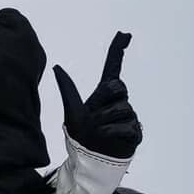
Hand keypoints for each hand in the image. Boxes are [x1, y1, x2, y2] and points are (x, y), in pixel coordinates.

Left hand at [52, 31, 142, 158]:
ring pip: (120, 109)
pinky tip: (107, 138)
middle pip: (116, 86)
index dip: (117, 50)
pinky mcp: (135, 131)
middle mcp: (119, 101)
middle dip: (102, 101)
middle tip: (93, 117)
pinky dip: (111, 133)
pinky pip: (125, 126)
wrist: (89, 159)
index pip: (113, 67)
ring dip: (103, 122)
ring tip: (98, 131)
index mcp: (104, 94)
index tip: (124, 34)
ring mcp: (129, 115)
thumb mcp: (72, 110)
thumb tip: (57, 66)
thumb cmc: (82, 135)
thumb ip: (68, 89)